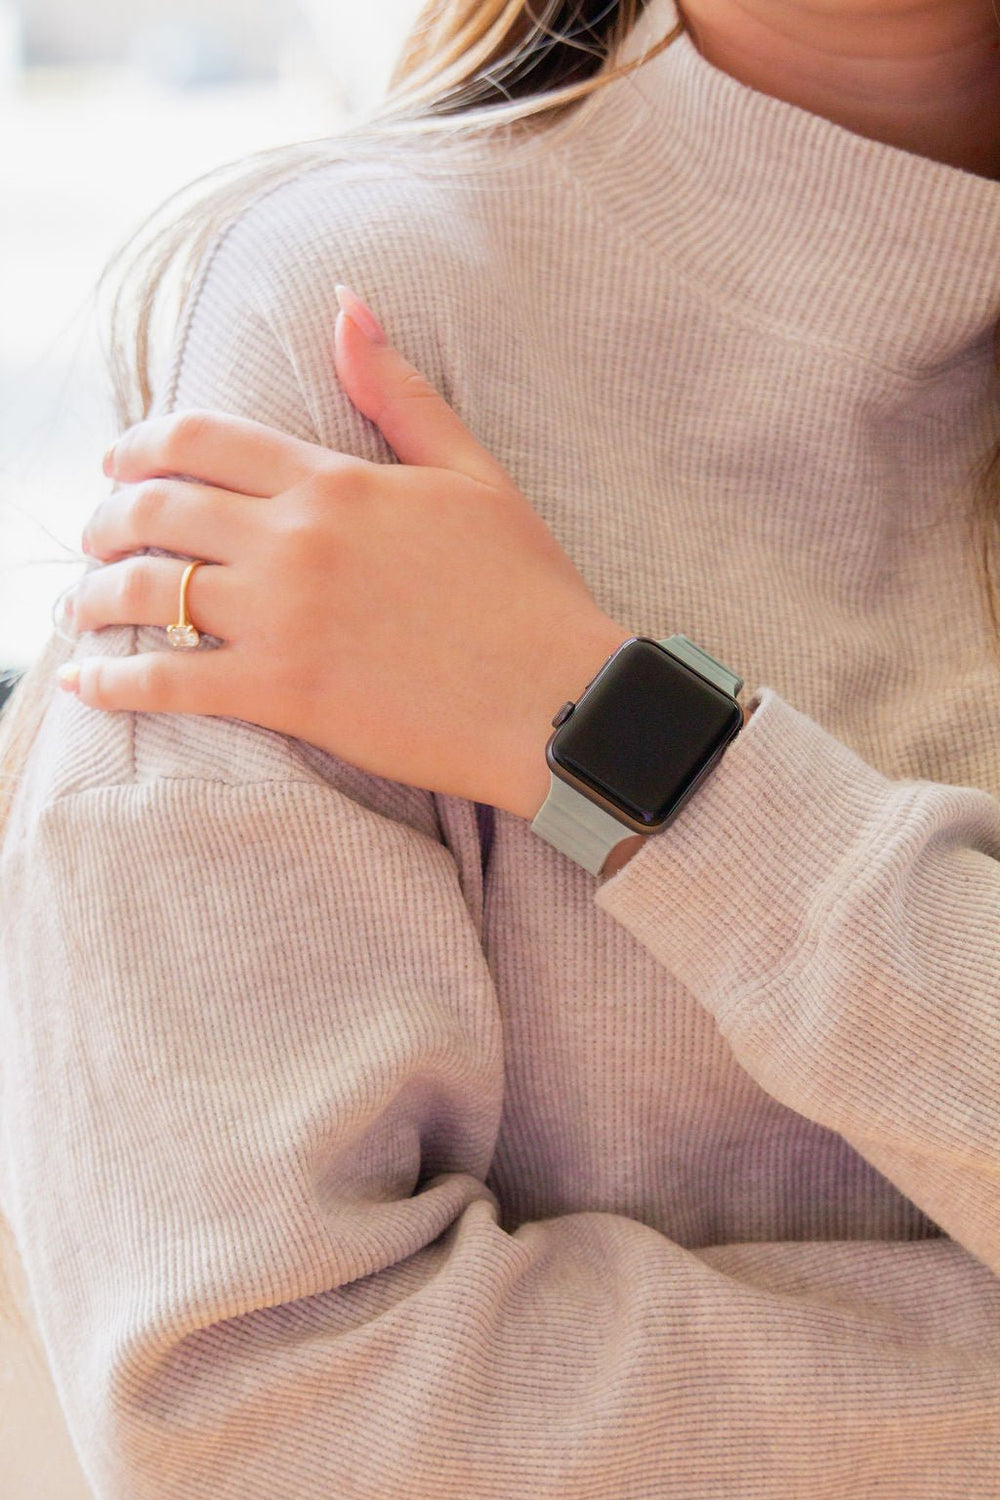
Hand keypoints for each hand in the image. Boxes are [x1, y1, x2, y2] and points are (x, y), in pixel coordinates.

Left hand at [60, 286, 631, 821]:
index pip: (200, 440)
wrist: (561, 700)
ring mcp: (284, 619)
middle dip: (108, 519)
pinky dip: (113, 681)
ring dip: (95, 595)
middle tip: (96, 535)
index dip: (141, 446)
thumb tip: (346, 305)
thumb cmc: (528, 589)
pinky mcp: (285, 695)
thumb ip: (396, 392)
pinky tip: (86, 682)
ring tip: (81, 607)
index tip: (118, 465)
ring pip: (148, 591)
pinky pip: (169, 682)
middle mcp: (294, 541)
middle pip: (157, 511)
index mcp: (334, 481)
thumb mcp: (471, 472)